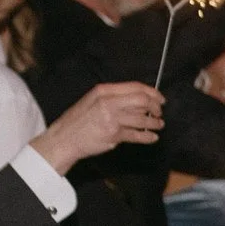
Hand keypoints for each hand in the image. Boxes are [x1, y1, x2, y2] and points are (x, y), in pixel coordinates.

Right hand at [30, 80, 162, 171]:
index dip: (153, 93)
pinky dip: (148, 137)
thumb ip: (114, 97)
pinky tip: (153, 137)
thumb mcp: (93, 100)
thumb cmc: (79, 120)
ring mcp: (111, 119)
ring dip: (154, 123)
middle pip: (142, 101)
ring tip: (158, 125)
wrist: (64, 138)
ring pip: (142, 119)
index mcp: (104, 91)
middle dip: (155, 107)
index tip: (160, 99)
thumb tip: (141, 99)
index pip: (136, 87)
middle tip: (159, 113)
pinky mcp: (113, 135)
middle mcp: (109, 102)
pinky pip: (137, 135)